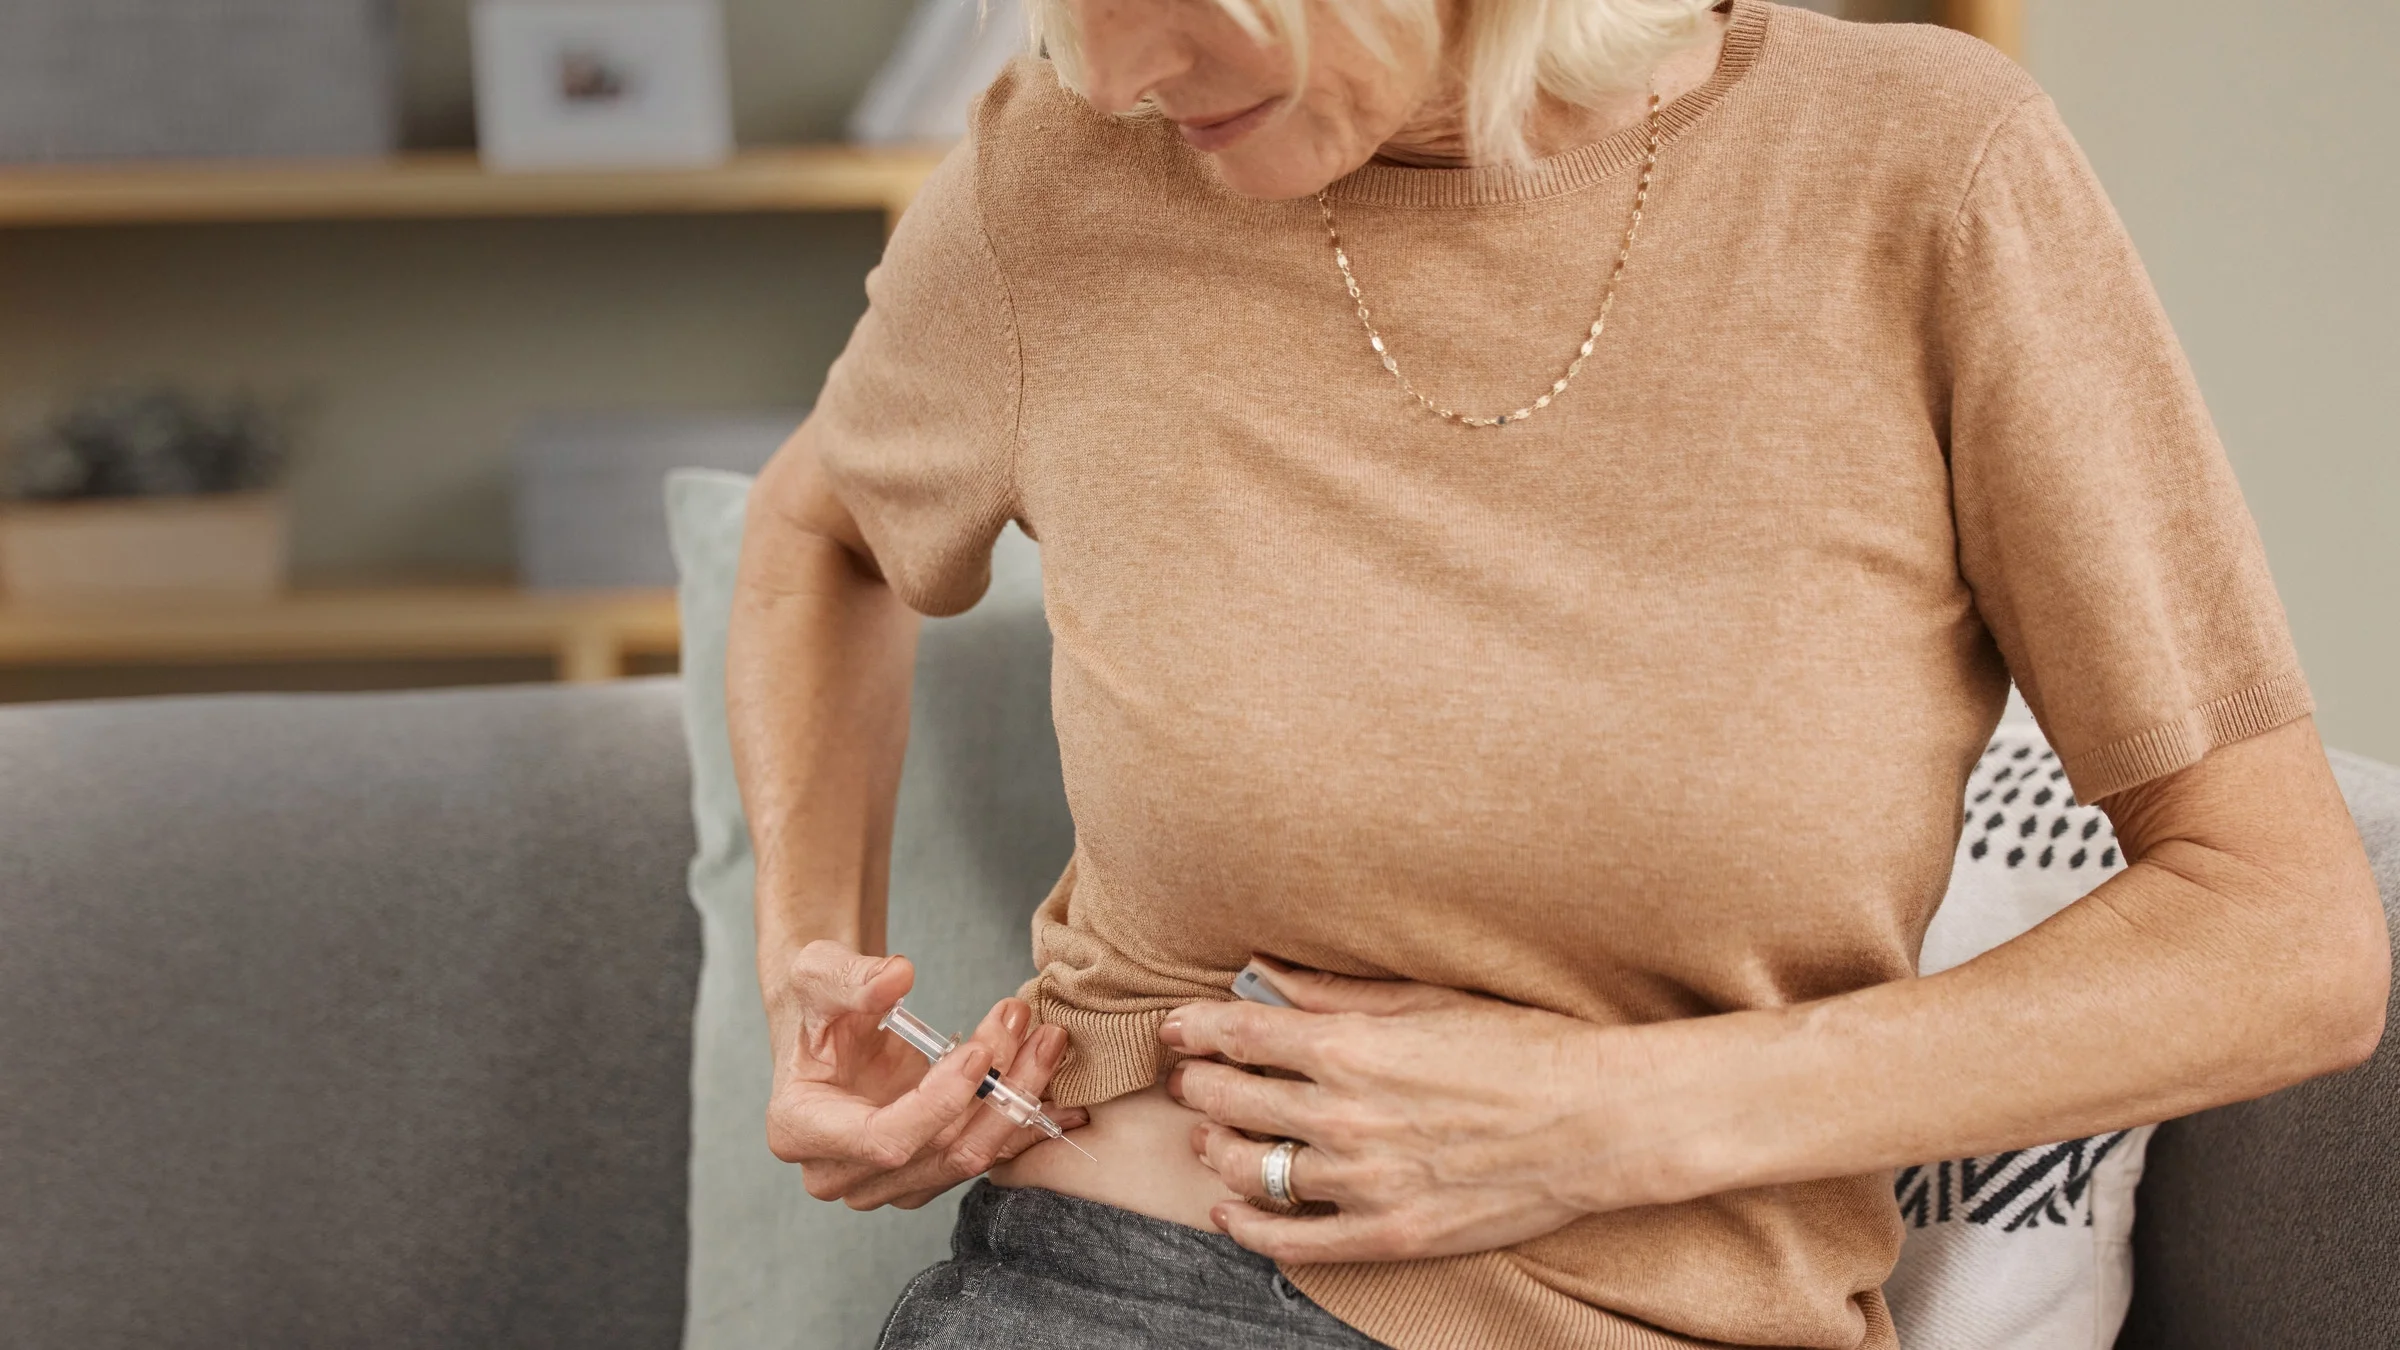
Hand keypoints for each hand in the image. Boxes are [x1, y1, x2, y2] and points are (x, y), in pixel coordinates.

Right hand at [762, 940, 1083, 1209]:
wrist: (831, 1026)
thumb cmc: (818, 1003)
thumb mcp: (818, 972)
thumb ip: (851, 976)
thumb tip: (897, 976)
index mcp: (801, 1130)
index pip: (883, 1138)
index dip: (939, 1102)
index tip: (978, 1052)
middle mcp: (841, 1174)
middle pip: (940, 1150)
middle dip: (995, 1089)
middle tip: (1029, 1025)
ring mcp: (886, 1184)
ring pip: (970, 1157)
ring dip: (1018, 1101)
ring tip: (1046, 1041)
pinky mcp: (925, 1177)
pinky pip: (983, 1161)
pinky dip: (1024, 1127)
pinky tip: (1062, 1100)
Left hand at [1161, 963, 1654, 1262]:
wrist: (1599, 1122)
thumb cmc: (1524, 1046)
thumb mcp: (1427, 999)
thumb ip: (1337, 993)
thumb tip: (1268, 973)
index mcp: (1350, 1048)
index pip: (1237, 1035)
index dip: (1194, 1029)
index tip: (1177, 1029)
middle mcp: (1344, 1115)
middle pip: (1229, 1101)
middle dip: (1197, 1086)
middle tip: (1189, 1079)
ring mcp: (1363, 1181)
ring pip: (1250, 1171)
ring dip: (1215, 1151)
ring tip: (1209, 1139)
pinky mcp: (1389, 1233)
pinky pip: (1293, 1240)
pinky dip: (1250, 1227)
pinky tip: (1233, 1213)